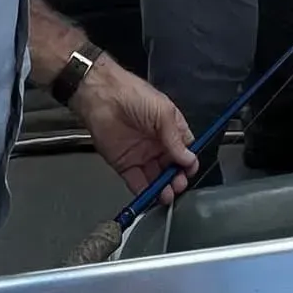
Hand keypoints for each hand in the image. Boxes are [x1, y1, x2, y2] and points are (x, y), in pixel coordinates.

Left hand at [72, 57, 197, 203]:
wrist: (102, 97)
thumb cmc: (133, 95)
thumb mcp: (163, 113)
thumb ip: (176, 139)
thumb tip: (189, 159)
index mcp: (170, 128)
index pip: (185, 150)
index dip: (189, 161)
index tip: (190, 170)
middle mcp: (157, 144)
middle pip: (172, 167)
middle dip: (178, 178)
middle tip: (178, 184)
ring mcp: (142, 155)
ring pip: (156, 178)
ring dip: (163, 188)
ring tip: (167, 194)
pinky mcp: (125, 164)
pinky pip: (137, 182)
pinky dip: (144, 192)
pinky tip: (151, 196)